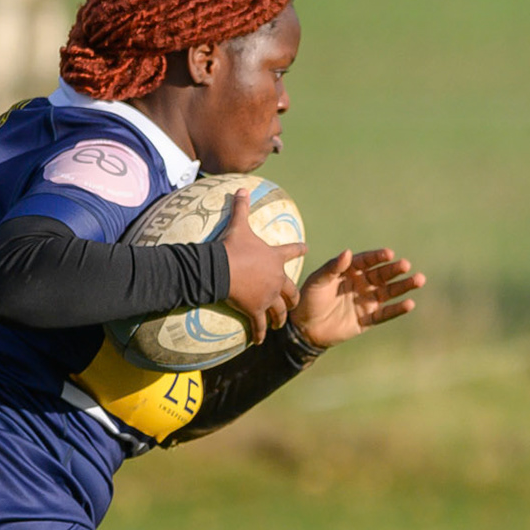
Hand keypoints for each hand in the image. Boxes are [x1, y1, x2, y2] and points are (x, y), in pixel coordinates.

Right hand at [219, 188, 304, 343]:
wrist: (222, 269)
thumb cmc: (232, 247)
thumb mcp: (239, 225)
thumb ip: (241, 208)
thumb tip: (241, 188)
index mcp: (275, 258)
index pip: (292, 251)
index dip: (299, 249)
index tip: (307, 248)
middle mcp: (276, 279)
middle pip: (291, 292)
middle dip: (293, 299)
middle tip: (293, 304)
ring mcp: (267, 296)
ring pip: (279, 311)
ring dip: (280, 318)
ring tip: (279, 325)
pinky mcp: (256, 310)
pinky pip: (259, 325)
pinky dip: (259, 334)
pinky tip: (258, 341)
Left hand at [290, 248, 423, 348]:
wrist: (304, 329)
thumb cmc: (309, 300)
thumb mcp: (318, 281)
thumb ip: (333, 268)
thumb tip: (347, 252)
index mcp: (349, 271)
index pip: (366, 261)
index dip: (377, 257)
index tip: (389, 254)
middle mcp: (361, 284)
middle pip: (381, 275)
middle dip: (394, 270)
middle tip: (406, 265)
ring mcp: (366, 301)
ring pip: (388, 292)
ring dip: (403, 286)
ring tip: (419, 280)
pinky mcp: (368, 319)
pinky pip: (384, 314)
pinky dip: (397, 309)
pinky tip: (409, 303)